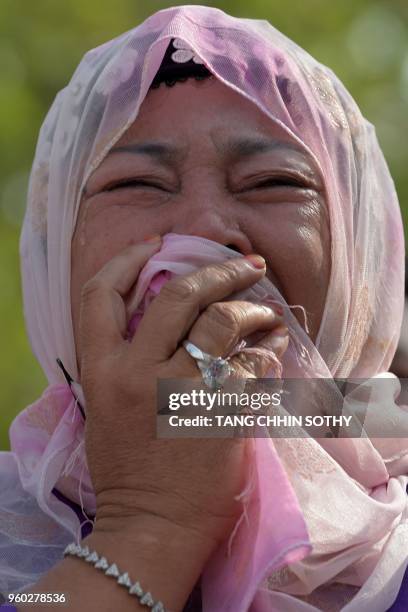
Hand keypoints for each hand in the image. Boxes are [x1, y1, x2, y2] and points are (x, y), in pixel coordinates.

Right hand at [78, 237, 288, 558]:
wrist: (152, 524)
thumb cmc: (129, 466)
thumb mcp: (109, 403)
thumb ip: (129, 356)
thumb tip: (171, 313)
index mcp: (102, 369)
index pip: (103, 292)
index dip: (130, 257)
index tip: (160, 243)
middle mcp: (138, 372)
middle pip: (180, 294)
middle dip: (219, 270)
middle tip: (247, 265)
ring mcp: (182, 391)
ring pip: (224, 320)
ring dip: (254, 308)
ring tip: (269, 311)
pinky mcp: (223, 413)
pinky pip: (255, 362)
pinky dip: (270, 349)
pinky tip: (275, 347)